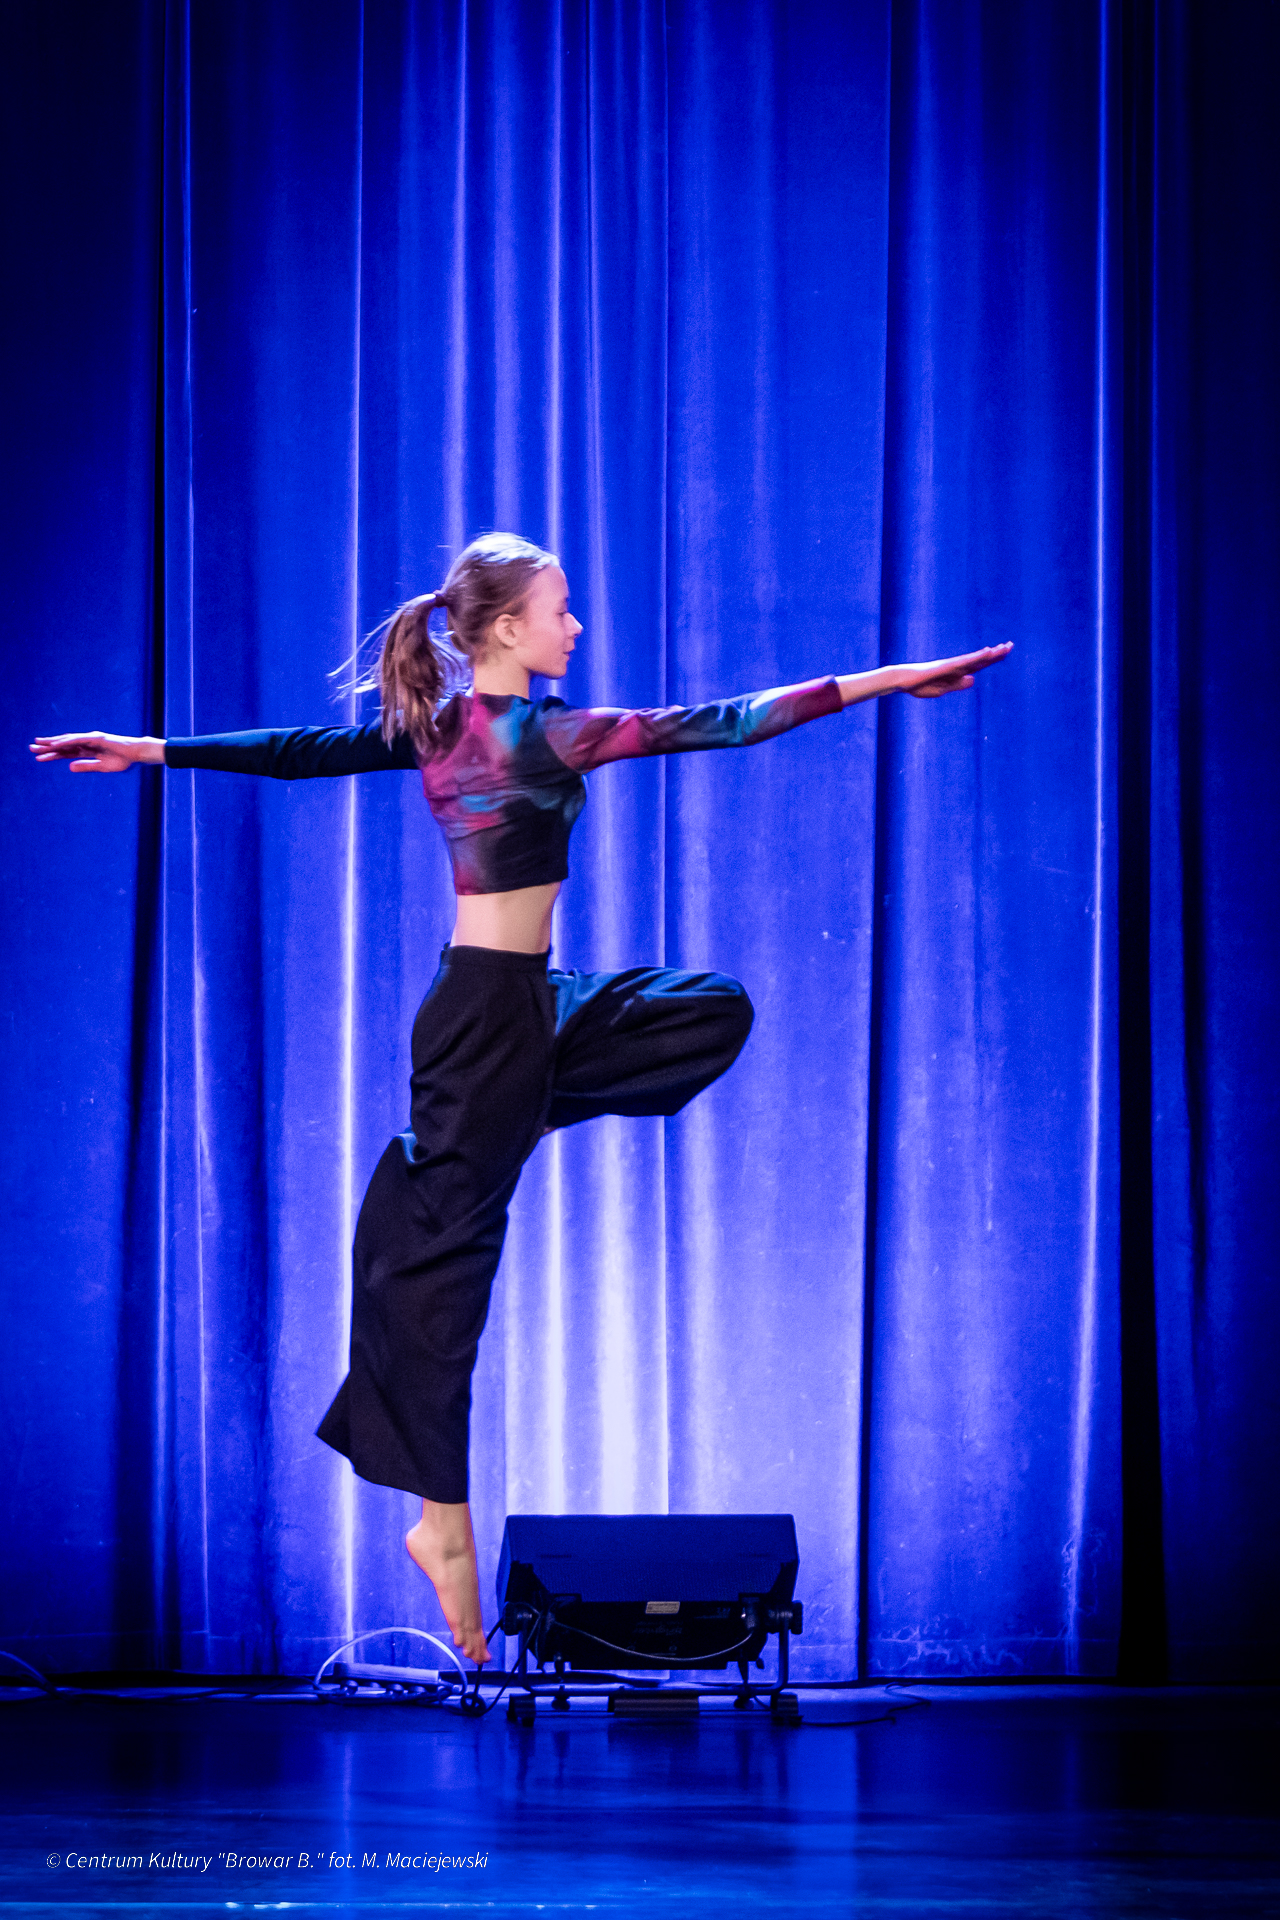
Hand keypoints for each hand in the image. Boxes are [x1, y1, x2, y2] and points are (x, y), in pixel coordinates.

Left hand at [29, 732, 163, 770]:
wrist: (137, 754)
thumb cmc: (123, 760)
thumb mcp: (102, 766)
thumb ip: (86, 766)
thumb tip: (69, 767)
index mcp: (87, 750)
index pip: (66, 753)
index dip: (52, 755)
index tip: (38, 757)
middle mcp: (86, 742)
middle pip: (63, 745)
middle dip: (47, 747)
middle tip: (30, 748)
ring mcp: (90, 739)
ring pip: (67, 741)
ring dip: (53, 743)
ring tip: (38, 745)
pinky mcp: (96, 738)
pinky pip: (78, 740)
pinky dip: (66, 741)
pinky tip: (56, 744)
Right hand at [900, 643, 1012, 697]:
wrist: (902, 681)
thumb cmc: (918, 685)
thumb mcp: (942, 689)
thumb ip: (958, 685)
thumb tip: (973, 680)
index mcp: (956, 673)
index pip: (979, 665)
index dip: (992, 658)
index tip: (1005, 651)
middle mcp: (956, 666)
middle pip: (980, 659)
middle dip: (996, 653)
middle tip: (1011, 645)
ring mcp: (951, 665)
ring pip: (975, 659)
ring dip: (991, 654)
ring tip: (1005, 647)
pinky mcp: (946, 666)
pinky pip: (965, 662)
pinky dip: (977, 657)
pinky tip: (987, 652)